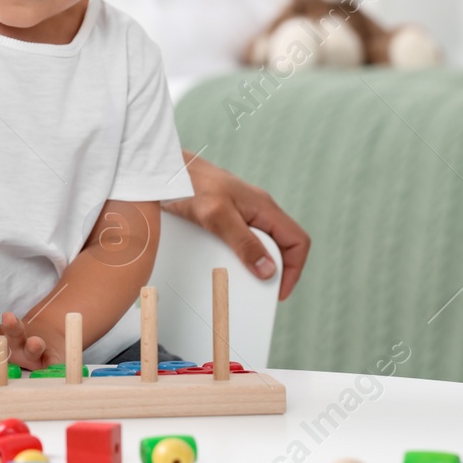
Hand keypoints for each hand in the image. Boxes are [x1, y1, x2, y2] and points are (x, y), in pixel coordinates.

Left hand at [0, 310, 50, 369]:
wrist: (44, 337)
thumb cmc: (5, 341)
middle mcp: (16, 341)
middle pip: (13, 331)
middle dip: (11, 325)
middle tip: (8, 317)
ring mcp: (34, 351)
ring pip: (34, 346)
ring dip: (34, 343)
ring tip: (35, 341)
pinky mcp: (50, 360)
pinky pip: (53, 363)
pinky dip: (56, 364)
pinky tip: (56, 366)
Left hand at [162, 152, 310, 300]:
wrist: (164, 170)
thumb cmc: (190, 183)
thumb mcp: (217, 215)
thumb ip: (243, 242)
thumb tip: (268, 270)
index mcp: (265, 208)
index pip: (297, 241)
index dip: (294, 269)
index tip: (278, 292)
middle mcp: (257, 211)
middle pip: (280, 247)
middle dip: (272, 271)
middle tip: (255, 291)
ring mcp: (241, 214)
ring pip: (259, 246)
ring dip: (251, 265)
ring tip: (235, 281)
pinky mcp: (223, 217)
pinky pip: (238, 242)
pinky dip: (233, 257)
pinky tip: (217, 265)